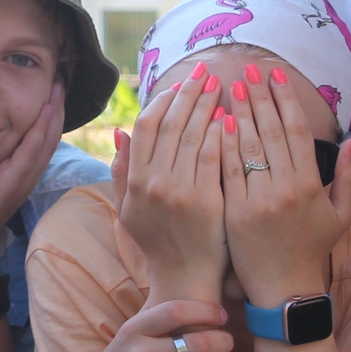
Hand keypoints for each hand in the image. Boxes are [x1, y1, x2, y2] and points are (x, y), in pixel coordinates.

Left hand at [0, 83, 65, 287]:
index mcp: (22, 173)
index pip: (43, 138)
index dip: (51, 112)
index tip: (53, 85)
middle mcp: (26, 177)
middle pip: (50, 137)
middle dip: (56, 107)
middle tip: (60, 78)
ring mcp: (20, 183)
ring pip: (44, 144)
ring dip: (53, 115)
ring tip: (57, 88)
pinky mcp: (7, 188)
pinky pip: (26, 157)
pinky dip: (36, 134)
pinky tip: (42, 114)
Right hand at [113, 65, 229, 301]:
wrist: (184, 279)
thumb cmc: (158, 243)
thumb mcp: (129, 210)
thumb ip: (123, 171)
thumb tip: (120, 131)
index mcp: (136, 181)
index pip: (146, 127)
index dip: (162, 101)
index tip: (178, 85)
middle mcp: (155, 183)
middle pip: (171, 124)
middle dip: (189, 93)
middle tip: (204, 72)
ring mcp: (181, 192)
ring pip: (193, 135)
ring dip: (207, 106)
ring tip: (220, 85)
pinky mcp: (207, 201)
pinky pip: (213, 156)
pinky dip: (220, 133)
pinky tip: (230, 117)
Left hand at [218, 62, 350, 307]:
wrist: (284, 290)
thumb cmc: (311, 249)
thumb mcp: (340, 215)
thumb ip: (348, 177)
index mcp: (310, 185)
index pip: (296, 132)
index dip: (286, 101)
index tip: (276, 77)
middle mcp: (285, 189)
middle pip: (270, 131)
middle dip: (258, 97)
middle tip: (247, 70)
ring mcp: (257, 200)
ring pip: (247, 147)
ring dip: (238, 112)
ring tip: (229, 87)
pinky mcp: (234, 212)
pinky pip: (226, 171)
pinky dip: (221, 145)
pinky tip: (216, 122)